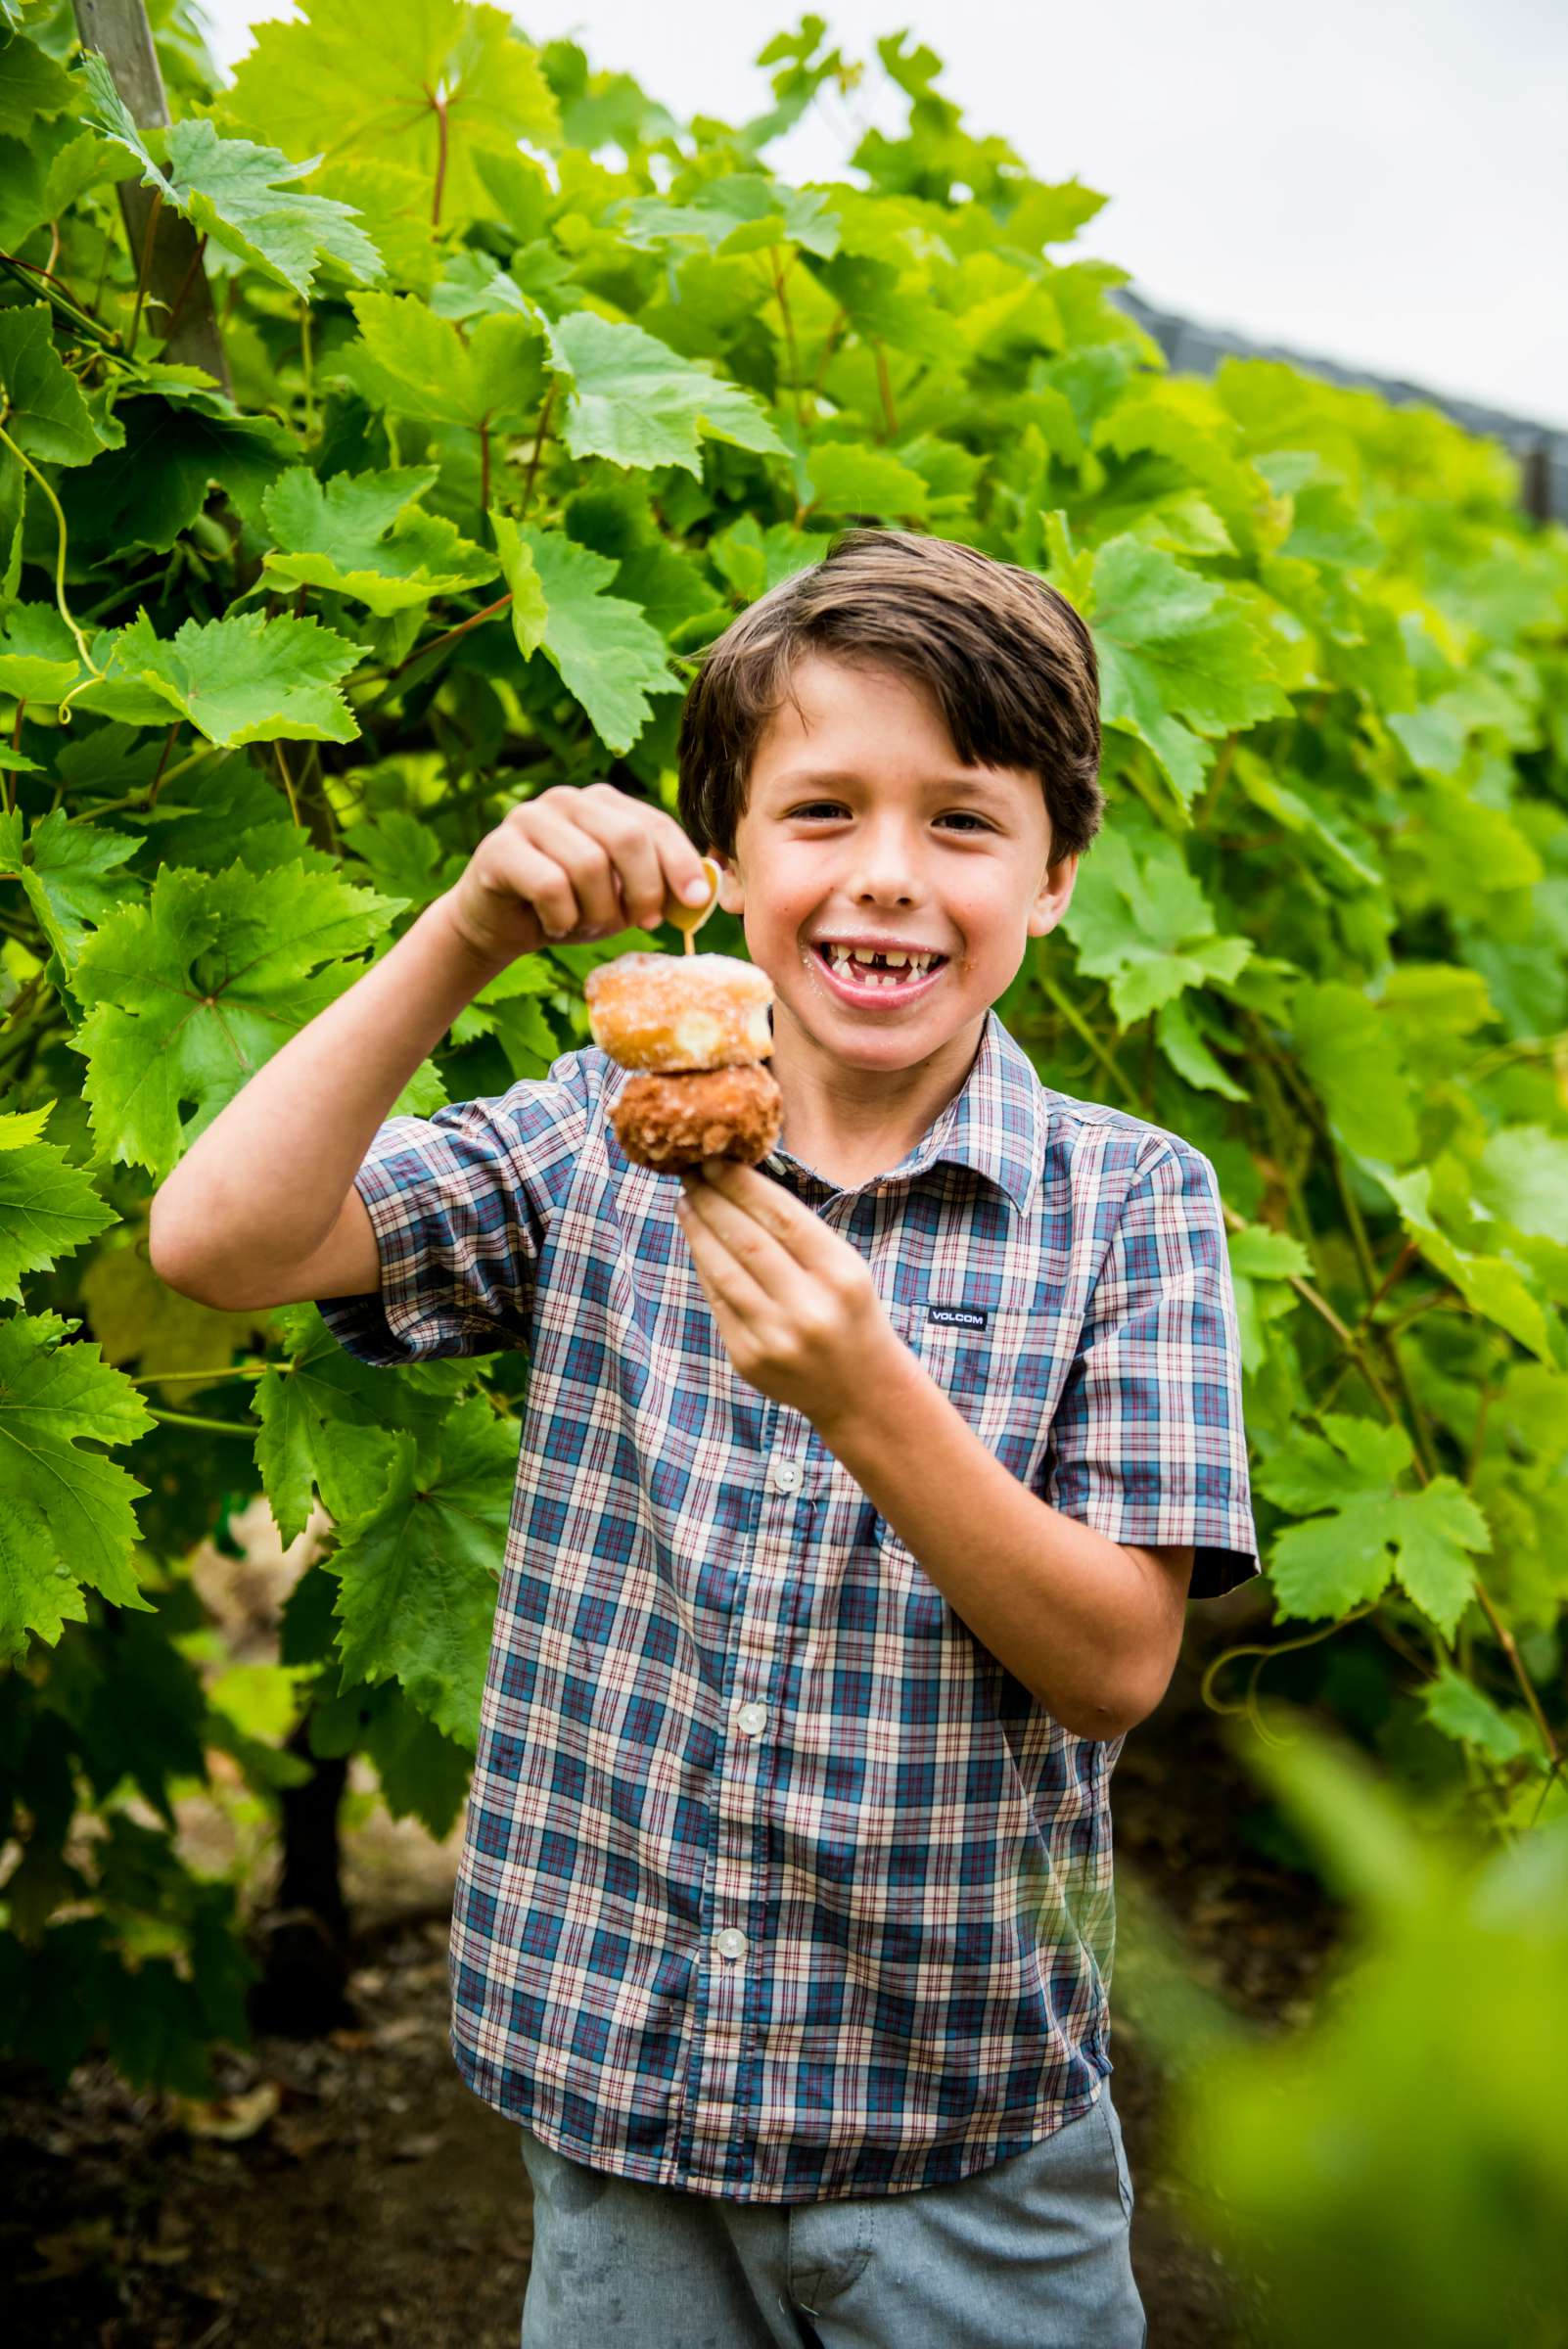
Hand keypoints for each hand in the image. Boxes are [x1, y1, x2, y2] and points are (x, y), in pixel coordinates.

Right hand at [442, 781, 714, 969]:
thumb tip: (703, 892)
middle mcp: (568, 799)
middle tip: (641, 923)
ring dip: (596, 912)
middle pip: (628, 838)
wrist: (501, 925)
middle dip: (644, 890)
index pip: (655, 824)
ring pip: (589, 865)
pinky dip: (561, 918)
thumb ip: (659, 888)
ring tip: (585, 925)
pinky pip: (550, 886)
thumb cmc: (571, 908)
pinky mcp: (499, 847)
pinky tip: (554, 925)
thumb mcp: (623, 899)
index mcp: (605, 803)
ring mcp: (530, 817)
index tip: (694, 901)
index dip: (680, 863)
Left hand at [674, 1158, 906, 1428]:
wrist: (861, 1390)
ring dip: (698, 1230)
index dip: (743, 1185)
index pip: (782, 1217)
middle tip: (690, 1173)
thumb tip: (740, 1185)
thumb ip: (800, 1234)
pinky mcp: (749, 1358)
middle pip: (747, 1240)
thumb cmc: (850, 1313)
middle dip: (712, 1200)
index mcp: (840, 1275)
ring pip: (723, 1271)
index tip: (716, 1161)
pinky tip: (697, 1242)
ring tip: (686, 1202)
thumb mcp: (845, 1268)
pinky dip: (704, 1267)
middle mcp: (808, 1306)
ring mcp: (776, 1337)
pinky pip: (717, 1302)